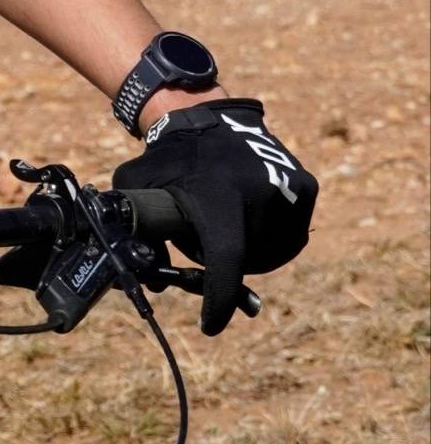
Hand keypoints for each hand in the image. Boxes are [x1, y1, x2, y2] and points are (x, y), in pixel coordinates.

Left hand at [114, 99, 316, 335]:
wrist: (212, 117)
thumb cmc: (168, 160)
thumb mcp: (138, 188)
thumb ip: (136, 232)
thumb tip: (147, 280)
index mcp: (217, 198)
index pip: (226, 259)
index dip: (220, 298)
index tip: (211, 326)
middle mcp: (258, 193)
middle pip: (247, 261)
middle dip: (226, 265)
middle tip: (209, 247)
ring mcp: (288, 189)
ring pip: (273, 252)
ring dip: (251, 252)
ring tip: (229, 225)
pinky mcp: (307, 186)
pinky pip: (292, 235)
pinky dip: (272, 237)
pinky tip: (251, 217)